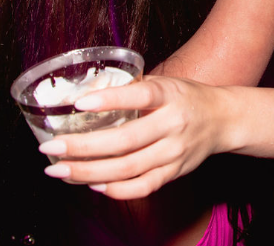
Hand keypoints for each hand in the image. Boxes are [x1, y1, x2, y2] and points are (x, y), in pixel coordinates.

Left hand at [37, 76, 227, 198]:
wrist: (223, 119)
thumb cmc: (186, 98)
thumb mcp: (164, 83)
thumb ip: (131, 89)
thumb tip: (85, 91)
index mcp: (170, 95)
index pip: (140, 96)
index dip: (110, 99)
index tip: (79, 103)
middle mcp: (173, 124)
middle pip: (125, 141)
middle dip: (83, 147)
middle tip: (50, 147)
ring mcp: (174, 152)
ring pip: (127, 169)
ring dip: (88, 172)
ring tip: (59, 170)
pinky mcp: (174, 172)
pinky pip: (142, 187)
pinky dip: (115, 190)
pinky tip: (91, 185)